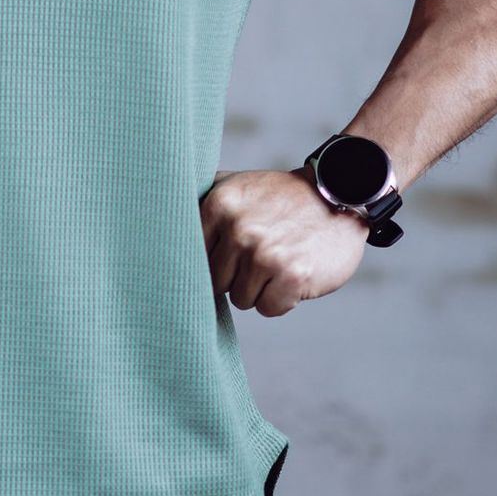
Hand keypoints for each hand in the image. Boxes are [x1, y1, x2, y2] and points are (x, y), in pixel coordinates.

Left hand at [201, 165, 369, 315]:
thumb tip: (157, 229)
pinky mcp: (293, 276)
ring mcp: (265, 253)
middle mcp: (239, 229)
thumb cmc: (279, 197)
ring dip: (259, 289)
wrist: (339, 195)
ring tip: (277, 261)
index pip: (191, 257)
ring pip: (241, 300)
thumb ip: (198, 202)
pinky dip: (281, 299)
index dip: (209, 262)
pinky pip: (268, 309)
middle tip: (259, 255)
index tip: (226, 255)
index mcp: (219, 204)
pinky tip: (293, 273)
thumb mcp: (235, 185)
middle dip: (235, 277)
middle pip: (215, 283)